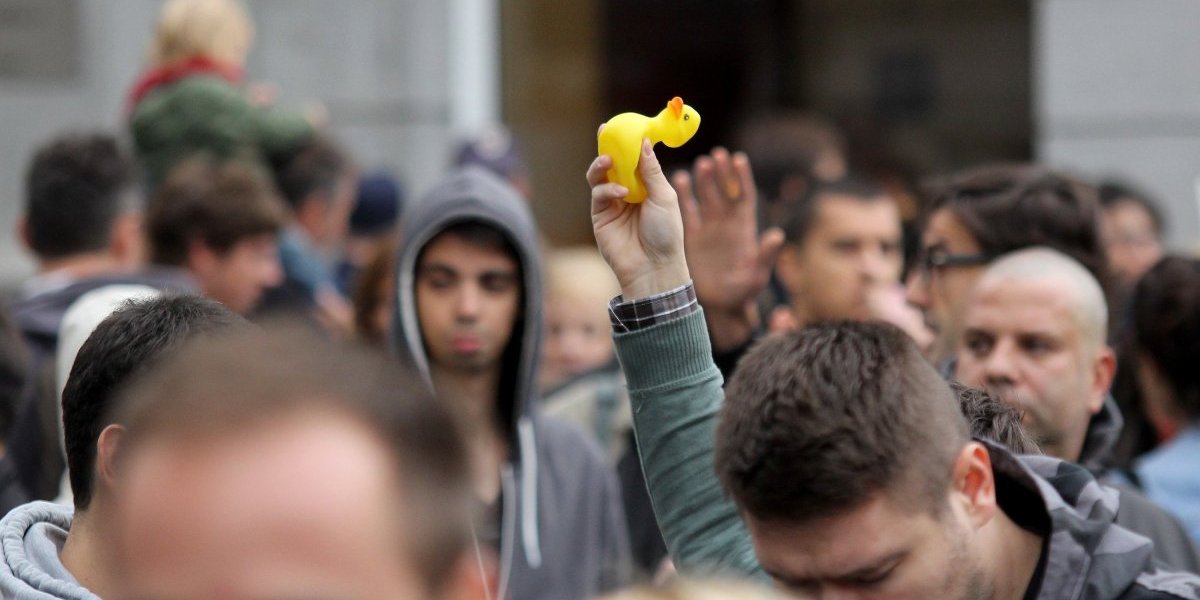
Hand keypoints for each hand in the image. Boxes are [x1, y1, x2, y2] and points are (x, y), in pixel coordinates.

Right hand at [587, 138, 689, 299]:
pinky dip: (607, 190)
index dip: (629, 142)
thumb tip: (643, 141)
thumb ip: (651, 170)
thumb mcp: (664, 197)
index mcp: (647, 186)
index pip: (635, 158)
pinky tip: (621, 193)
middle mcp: (628, 192)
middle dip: (608, 146)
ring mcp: (612, 204)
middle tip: (605, 131)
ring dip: (602, 165)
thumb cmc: (666, 234)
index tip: (625, 124)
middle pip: (613, 163)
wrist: (654, 267)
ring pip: (600, 177)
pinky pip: (599, 195)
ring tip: (609, 161)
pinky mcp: (600, 217)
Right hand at [673, 148, 783, 349]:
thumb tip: (777, 235)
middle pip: (725, 190)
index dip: (742, 177)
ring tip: (701, 163)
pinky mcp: (690, 235)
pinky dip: (683, 195)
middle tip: (716, 154)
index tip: (737, 158)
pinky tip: (678, 179)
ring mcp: (708, 228)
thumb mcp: (756, 276)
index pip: (744, 196)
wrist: (719, 306)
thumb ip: (766, 256)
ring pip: (706, 197)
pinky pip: (687, 211)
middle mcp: (726, 223)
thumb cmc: (742, 293)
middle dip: (722, 172)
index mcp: (744, 228)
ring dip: (704, 179)